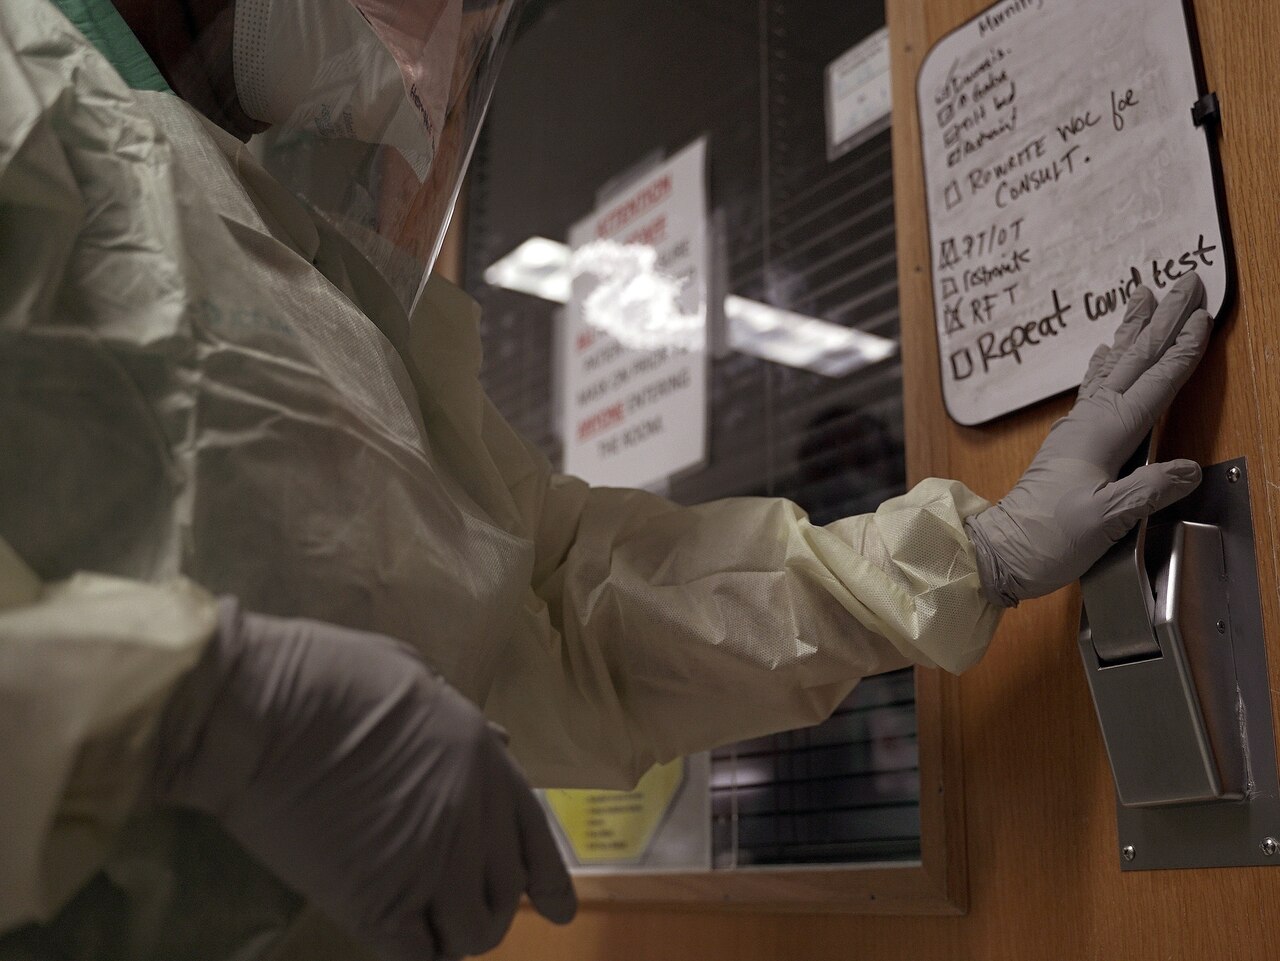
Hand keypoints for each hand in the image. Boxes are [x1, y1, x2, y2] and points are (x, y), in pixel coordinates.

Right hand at [153, 599, 575, 959]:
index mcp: (484, 761)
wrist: (265, 709)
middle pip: (504, 894)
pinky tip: (398, 940)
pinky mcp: (378, 901)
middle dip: (485, 908)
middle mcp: (472, 817)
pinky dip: (414, 955)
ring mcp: (430, 863)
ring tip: (426, 928)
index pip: (536, 838)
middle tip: (456, 912)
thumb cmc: (329, 676)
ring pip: (470, 933)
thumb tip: (500, 740)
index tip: (556, 909)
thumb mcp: (415, 675)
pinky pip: (418, 955)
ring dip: (451, 936)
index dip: (549, 880)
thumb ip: (460, 719)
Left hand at [965, 272, 1211, 605]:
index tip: (1202, 316)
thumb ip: (1149, 491)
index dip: (1181, 351)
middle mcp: (1089, 423)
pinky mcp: (1069, 443)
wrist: (1000, 552)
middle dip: (1163, 320)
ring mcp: (1076, 430)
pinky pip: (1094, 388)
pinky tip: (1105, 352)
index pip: (1154, 383)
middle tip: (1185, 280)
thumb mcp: (1106, 519)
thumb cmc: (1048, 538)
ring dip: (1133, 331)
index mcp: (1104, 434)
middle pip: (1135, 361)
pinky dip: (1106, 364)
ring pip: (1114, 367)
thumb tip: (1187, 469)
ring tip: (1144, 296)